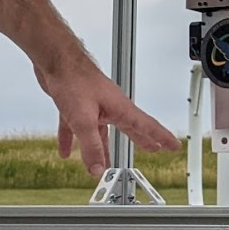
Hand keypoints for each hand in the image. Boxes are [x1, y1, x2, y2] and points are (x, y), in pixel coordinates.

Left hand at [39, 55, 180, 174]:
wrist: (54, 60)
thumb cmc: (74, 79)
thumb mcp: (83, 119)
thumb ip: (91, 147)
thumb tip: (98, 170)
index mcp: (119, 108)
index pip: (146, 126)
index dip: (162, 137)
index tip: (174, 145)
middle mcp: (109, 106)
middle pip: (129, 128)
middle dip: (141, 140)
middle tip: (153, 148)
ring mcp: (93, 105)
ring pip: (100, 132)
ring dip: (103, 148)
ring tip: (104, 163)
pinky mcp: (76, 104)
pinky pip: (76, 127)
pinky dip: (72, 140)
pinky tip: (66, 151)